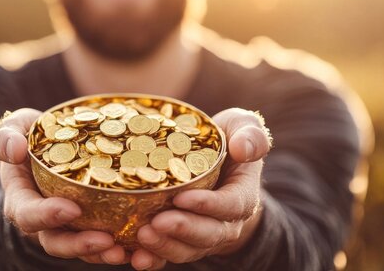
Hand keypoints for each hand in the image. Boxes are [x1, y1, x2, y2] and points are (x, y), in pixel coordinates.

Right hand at [0, 108, 128, 264]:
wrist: (56, 144)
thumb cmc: (32, 135)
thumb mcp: (16, 127)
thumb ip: (7, 135)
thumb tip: (14, 150)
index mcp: (22, 198)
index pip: (27, 214)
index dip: (47, 216)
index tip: (71, 209)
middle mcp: (44, 219)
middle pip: (56, 241)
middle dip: (79, 245)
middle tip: (105, 240)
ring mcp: (68, 226)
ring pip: (81, 248)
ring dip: (102, 253)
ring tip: (124, 250)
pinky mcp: (91, 225)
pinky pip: (103, 243)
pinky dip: (121, 247)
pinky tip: (141, 248)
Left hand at [131, 108, 271, 269]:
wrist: (215, 163)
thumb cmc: (227, 139)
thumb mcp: (243, 127)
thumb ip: (250, 134)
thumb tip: (243, 150)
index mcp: (242, 194)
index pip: (231, 205)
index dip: (208, 205)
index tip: (182, 197)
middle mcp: (225, 222)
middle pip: (208, 234)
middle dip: (183, 230)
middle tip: (157, 223)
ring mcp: (202, 235)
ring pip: (187, 249)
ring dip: (165, 246)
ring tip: (142, 236)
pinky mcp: (181, 241)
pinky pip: (168, 254)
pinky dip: (152, 258)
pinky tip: (133, 256)